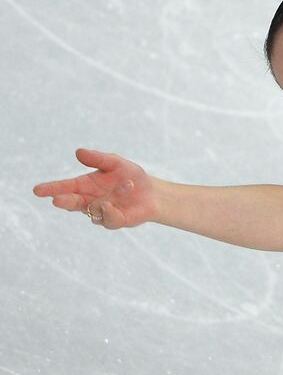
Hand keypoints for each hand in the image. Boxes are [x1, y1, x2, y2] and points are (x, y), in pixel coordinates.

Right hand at [32, 148, 156, 228]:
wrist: (152, 193)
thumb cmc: (131, 176)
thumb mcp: (116, 163)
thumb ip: (98, 159)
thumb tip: (78, 152)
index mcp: (84, 185)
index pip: (64, 187)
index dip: (50, 189)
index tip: (37, 190)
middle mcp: (88, 200)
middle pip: (72, 203)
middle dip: (65, 201)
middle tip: (57, 200)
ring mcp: (100, 213)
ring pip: (95, 209)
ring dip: (111, 197)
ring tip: (128, 185)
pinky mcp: (113, 222)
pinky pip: (107, 220)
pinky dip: (111, 212)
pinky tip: (116, 204)